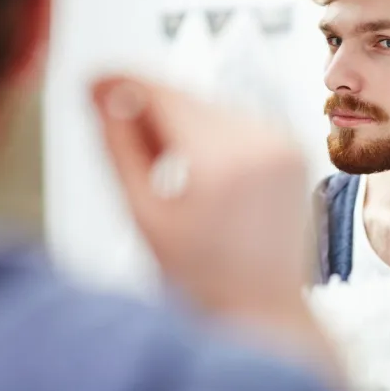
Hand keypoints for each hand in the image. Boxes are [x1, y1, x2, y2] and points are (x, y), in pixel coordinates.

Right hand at [91, 75, 316, 341]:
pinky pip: (239, 122)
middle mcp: (262, 143)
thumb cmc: (206, 278)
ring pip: (212, 107)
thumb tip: (103, 97)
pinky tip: (200, 169)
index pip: (163, 95)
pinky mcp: (294, 149)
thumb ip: (120, 147)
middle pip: (188, 97)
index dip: (123, 84)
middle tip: (122, 135)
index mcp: (222, 162)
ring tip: (167, 169)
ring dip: (181, 121)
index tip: (95, 83)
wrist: (263, 307)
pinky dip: (212, 133)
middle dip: (150, 107)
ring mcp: (284, 144)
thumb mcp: (145, 215)